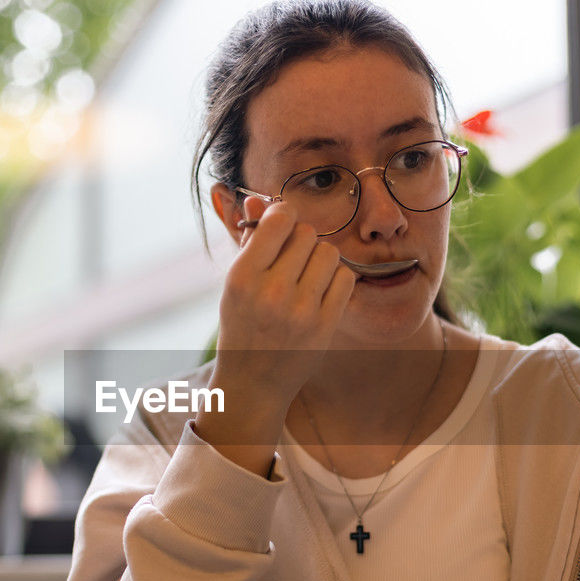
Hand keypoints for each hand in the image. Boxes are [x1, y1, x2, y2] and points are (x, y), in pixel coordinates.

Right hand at [196, 198, 355, 474]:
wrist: (253, 383)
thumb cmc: (242, 325)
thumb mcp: (234, 284)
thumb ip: (247, 239)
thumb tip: (257, 197)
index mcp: (242, 277)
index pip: (279, 219)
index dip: (283, 215)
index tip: (280, 226)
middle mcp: (271, 292)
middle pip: (306, 233)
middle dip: (300, 239)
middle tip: (292, 257)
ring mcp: (301, 311)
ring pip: (328, 252)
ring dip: (320, 257)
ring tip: (306, 274)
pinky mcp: (325, 325)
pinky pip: (344, 277)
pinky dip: (335, 278)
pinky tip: (320, 289)